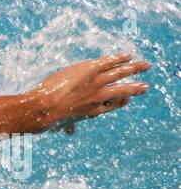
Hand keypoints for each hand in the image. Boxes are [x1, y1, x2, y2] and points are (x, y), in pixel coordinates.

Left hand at [29, 53, 148, 134]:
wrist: (43, 108)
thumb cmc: (49, 120)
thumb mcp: (62, 124)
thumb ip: (68, 126)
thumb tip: (69, 132)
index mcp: (93, 111)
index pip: (111, 105)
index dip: (120, 102)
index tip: (127, 100)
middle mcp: (98, 97)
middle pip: (122, 91)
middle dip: (135, 88)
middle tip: (145, 87)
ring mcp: (95, 83)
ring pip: (119, 74)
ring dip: (134, 69)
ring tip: (146, 66)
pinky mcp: (89, 71)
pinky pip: (108, 63)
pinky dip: (118, 59)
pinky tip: (127, 56)